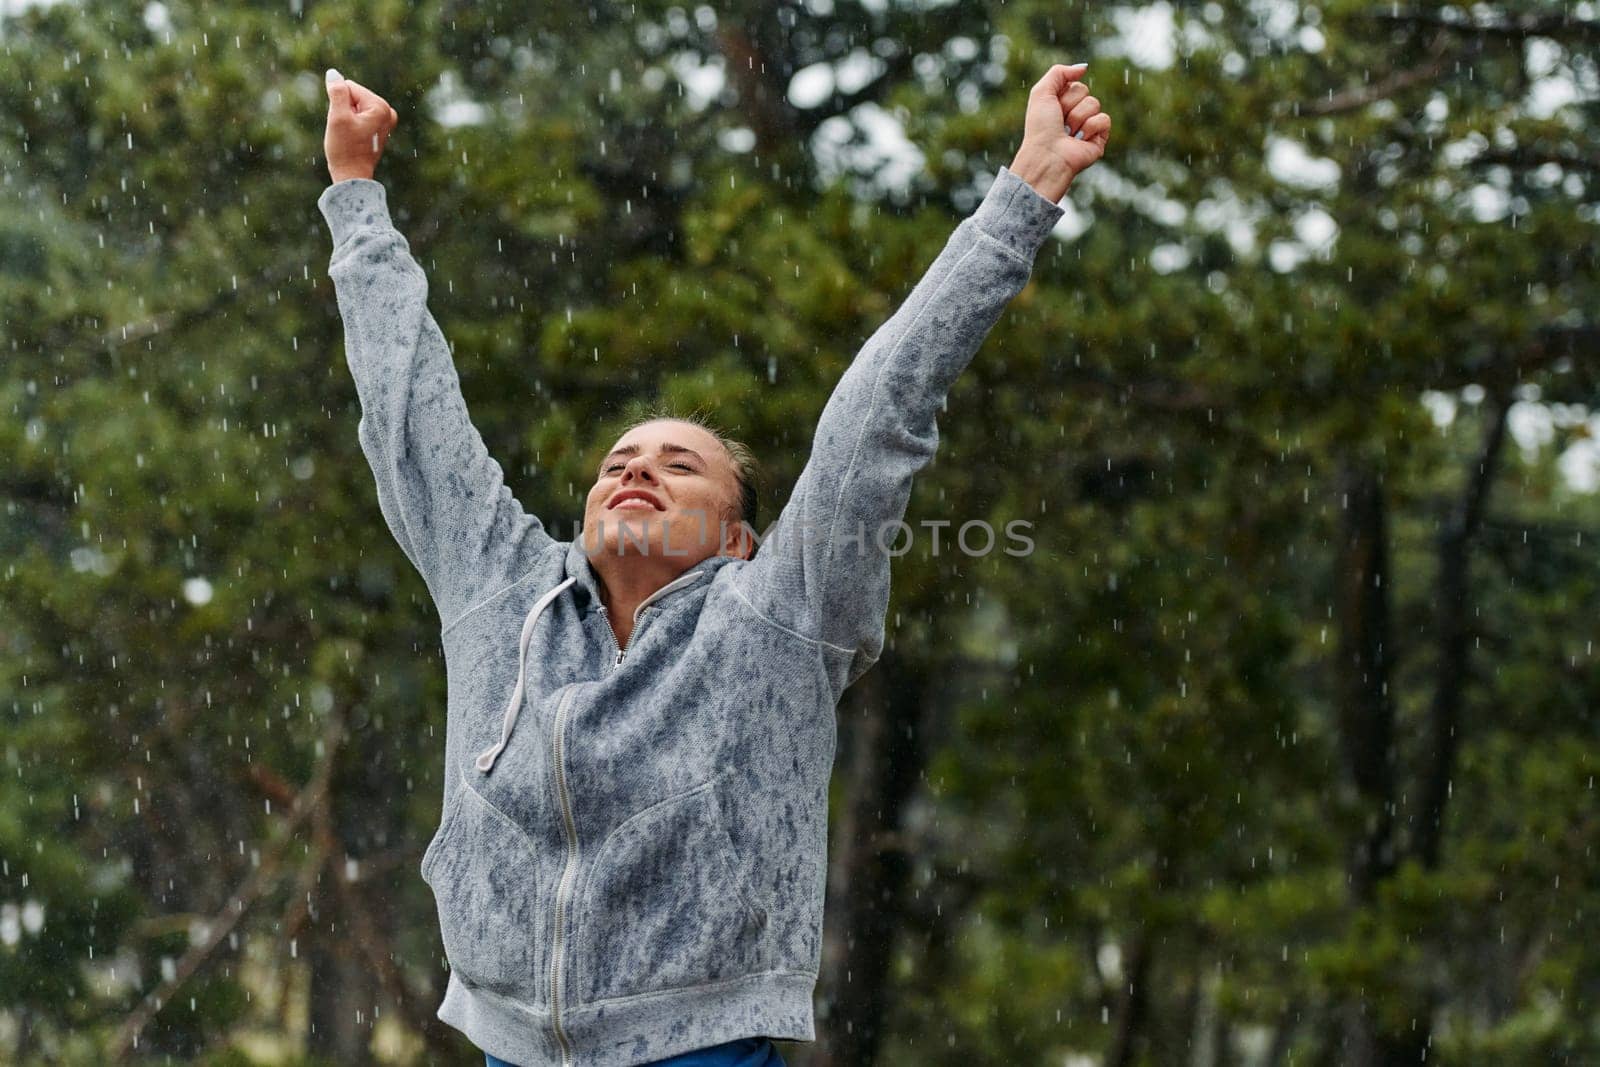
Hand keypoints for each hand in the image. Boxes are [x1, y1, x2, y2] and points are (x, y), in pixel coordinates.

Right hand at [323, 68, 398, 183]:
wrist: (352, 176)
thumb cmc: (345, 149)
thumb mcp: (337, 117)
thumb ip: (336, 92)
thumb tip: (333, 73)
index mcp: (380, 106)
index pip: (349, 87)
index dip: (339, 103)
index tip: (343, 123)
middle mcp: (387, 111)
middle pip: (352, 96)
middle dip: (343, 110)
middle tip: (346, 131)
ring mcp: (386, 120)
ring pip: (353, 106)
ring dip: (346, 118)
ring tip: (350, 135)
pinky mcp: (380, 128)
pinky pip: (358, 116)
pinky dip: (351, 124)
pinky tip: (354, 138)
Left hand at [1008, 63, 1111, 202]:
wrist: (1047, 155)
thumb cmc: (1040, 128)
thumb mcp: (1041, 92)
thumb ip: (1059, 73)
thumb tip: (1083, 68)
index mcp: (1061, 103)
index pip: (1073, 83)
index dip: (1062, 94)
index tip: (1052, 110)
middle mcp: (1075, 113)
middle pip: (1084, 91)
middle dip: (1069, 105)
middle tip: (1059, 122)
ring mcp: (1088, 126)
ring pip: (1094, 103)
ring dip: (1077, 118)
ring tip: (1067, 134)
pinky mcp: (1099, 138)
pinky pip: (1104, 119)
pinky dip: (1090, 128)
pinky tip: (1080, 140)